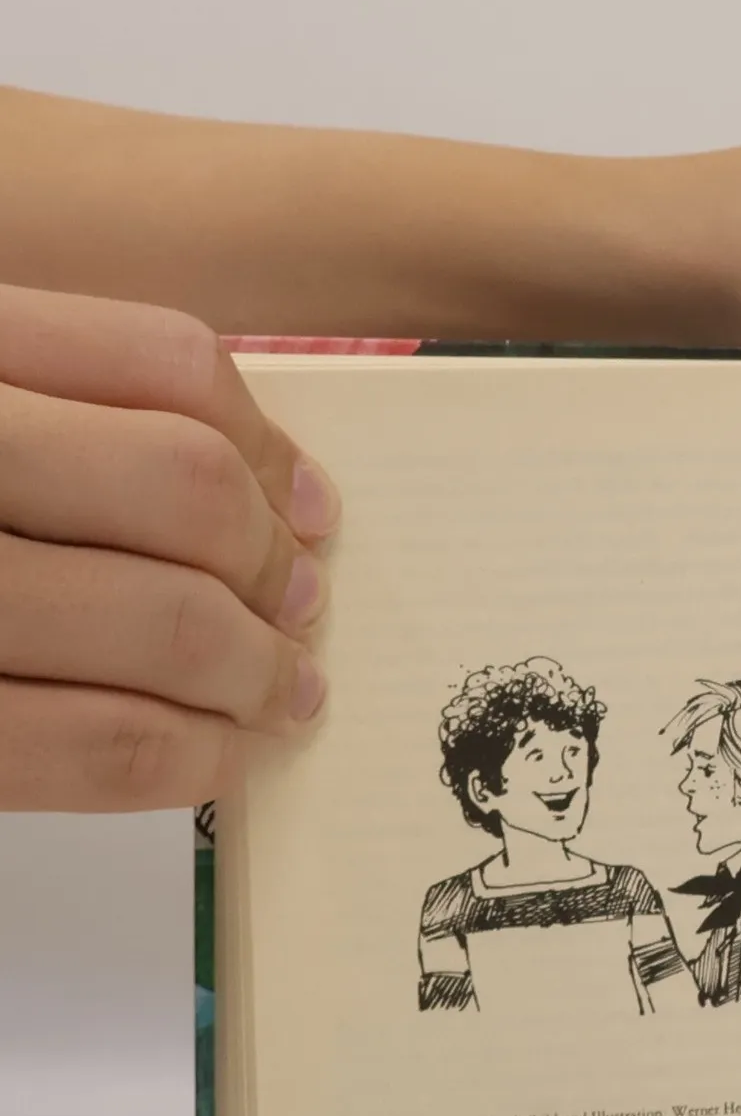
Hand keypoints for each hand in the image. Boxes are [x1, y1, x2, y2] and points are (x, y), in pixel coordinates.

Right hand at [0, 284, 336, 810]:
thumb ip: (59, 411)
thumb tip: (269, 492)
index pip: (158, 358)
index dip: (265, 446)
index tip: (307, 510)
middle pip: (182, 487)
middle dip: (275, 569)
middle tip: (302, 615)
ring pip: (165, 618)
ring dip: (258, 673)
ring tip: (279, 696)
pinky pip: (99, 743)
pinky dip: (194, 757)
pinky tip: (217, 756)